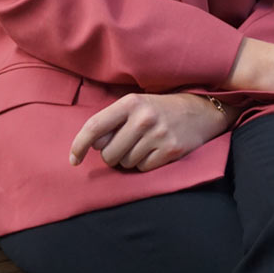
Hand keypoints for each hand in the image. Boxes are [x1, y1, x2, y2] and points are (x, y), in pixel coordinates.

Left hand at [69, 92, 234, 172]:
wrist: (200, 111)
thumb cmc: (160, 108)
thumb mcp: (136, 105)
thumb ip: (113, 121)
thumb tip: (91, 145)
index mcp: (130, 103)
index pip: (95, 126)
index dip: (79, 144)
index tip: (73, 159)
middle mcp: (143, 118)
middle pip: (108, 153)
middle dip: (111, 156)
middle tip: (123, 146)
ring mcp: (157, 135)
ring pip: (125, 163)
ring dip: (129, 160)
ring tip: (142, 145)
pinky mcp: (170, 151)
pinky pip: (143, 169)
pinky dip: (144, 165)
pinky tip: (154, 152)